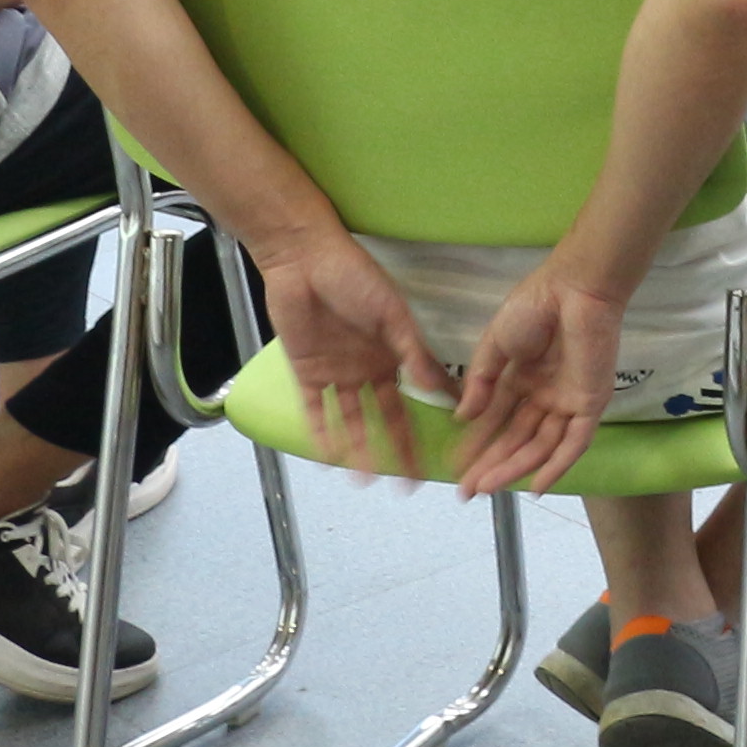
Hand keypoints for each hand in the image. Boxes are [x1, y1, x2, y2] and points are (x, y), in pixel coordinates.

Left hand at [264, 228, 452, 482]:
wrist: (306, 261)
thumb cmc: (357, 278)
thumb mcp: (393, 314)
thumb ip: (414, 353)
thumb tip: (440, 390)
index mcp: (393, 356)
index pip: (412, 401)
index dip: (421, 428)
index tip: (434, 456)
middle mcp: (367, 371)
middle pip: (382, 420)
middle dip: (393, 451)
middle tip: (402, 485)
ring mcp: (337, 374)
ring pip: (350, 421)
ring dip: (357, 449)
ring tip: (365, 480)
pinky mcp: (307, 374)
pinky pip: (316, 411)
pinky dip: (323, 432)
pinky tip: (329, 457)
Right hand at [445, 257, 629, 502]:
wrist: (573, 288)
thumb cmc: (533, 306)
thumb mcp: (495, 344)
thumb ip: (481, 382)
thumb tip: (462, 418)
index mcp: (522, 378)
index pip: (497, 420)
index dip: (477, 445)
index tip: (454, 468)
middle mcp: (545, 394)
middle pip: (517, 438)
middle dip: (492, 464)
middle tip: (466, 490)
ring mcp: (568, 400)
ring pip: (541, 445)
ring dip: (515, 468)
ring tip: (486, 488)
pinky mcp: (591, 402)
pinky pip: (575, 442)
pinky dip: (558, 466)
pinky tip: (535, 487)